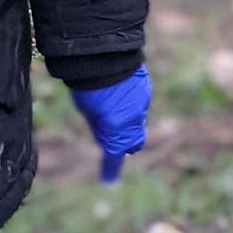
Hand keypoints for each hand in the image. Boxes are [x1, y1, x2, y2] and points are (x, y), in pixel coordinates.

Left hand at [71, 65, 150, 183]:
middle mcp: (134, 119)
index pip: (114, 156)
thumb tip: (104, 136)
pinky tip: (118, 94)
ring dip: (126, 121)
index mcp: (117, 129)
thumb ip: (98, 126)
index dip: (110, 168)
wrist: (103, 52)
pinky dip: (130, 105)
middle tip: (111, 143)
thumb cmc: (88, 83)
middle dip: (124, 144)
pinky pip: (139, 103)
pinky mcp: (145, 88)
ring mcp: (142, 103)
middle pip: (133, 141)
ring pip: (137, 120)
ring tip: (109, 109)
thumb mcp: (87, 109)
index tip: (107, 180)